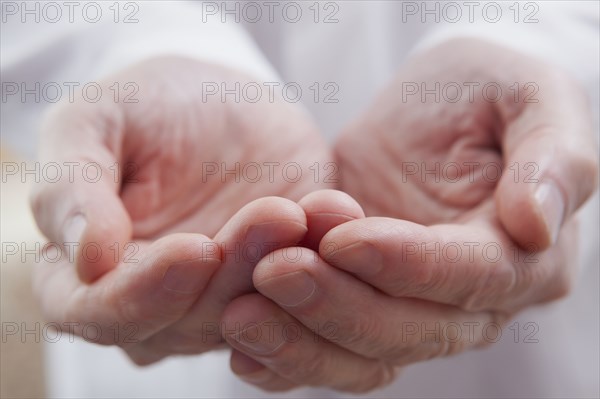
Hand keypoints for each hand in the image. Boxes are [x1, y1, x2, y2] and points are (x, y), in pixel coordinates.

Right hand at [30, 57, 333, 363]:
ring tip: (301, 213)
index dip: (144, 294)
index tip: (196, 248)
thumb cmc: (149, 106)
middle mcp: (148, 302)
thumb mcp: (96, 119)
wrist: (221, 102)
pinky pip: (296, 295)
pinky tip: (331, 218)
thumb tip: (87, 260)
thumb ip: (73, 183)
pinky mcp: (270, 287)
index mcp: (83, 273)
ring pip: (246, 316)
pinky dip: (317, 262)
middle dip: (232, 274)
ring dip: (278, 269)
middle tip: (274, 214)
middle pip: (183, 323)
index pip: (98, 314)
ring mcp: (212, 301)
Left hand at [218, 39, 597, 391]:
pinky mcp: (365, 299)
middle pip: (412, 329)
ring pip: (366, 352)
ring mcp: (414, 306)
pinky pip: (332, 347)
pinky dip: (289, 357)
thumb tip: (538, 224)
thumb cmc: (483, 91)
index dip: (408, 264)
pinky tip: (244, 351)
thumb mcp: (527, 96)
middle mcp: (472, 298)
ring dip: (303, 341)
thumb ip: (552, 156)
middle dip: (340, 306)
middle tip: (274, 272)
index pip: (471, 276)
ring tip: (240, 315)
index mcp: (524, 255)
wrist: (432, 106)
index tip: (342, 238)